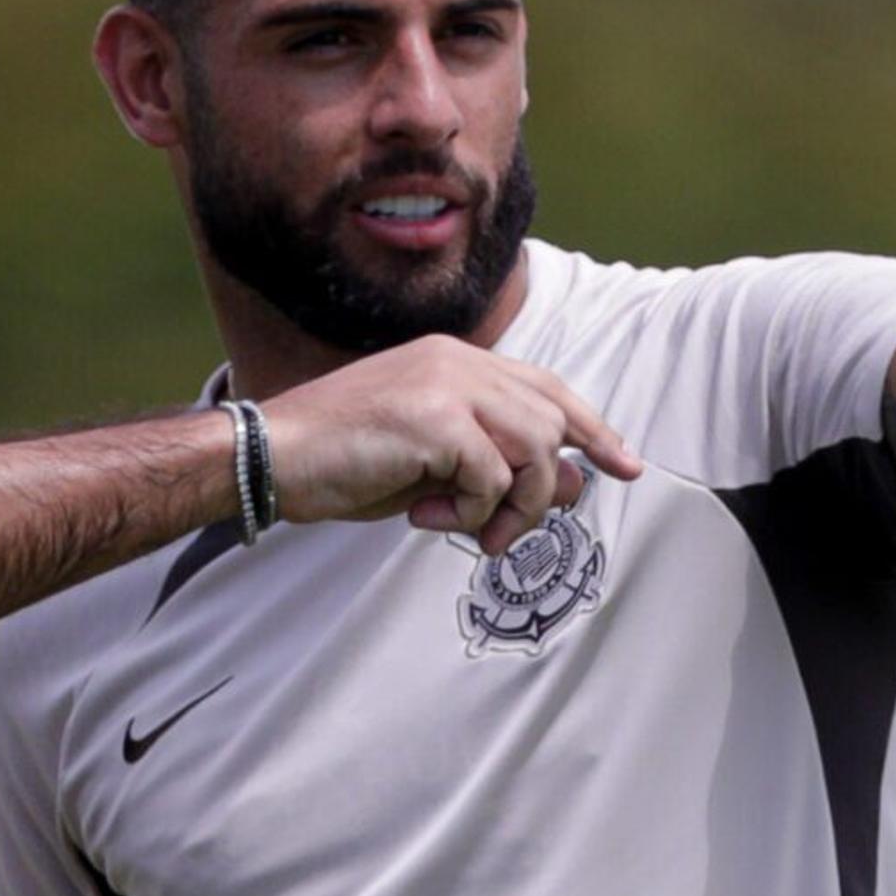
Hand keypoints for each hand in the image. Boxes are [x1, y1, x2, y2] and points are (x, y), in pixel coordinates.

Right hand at [259, 336, 644, 555]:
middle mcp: (457, 361)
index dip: (593, 428)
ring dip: (512, 505)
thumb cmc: (341, 463)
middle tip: (506, 534)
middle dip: (545, 488)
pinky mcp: (433, 417)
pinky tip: (426, 517)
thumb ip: (496, 468)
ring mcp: (446, 383)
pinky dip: (471, 512)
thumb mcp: (432, 468)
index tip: (626, 465)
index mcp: (454, 361)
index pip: (547, 388)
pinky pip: (491, 477)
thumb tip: (570, 483)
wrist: (269, 456)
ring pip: (535, 447)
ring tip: (470, 531)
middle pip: (553, 418)